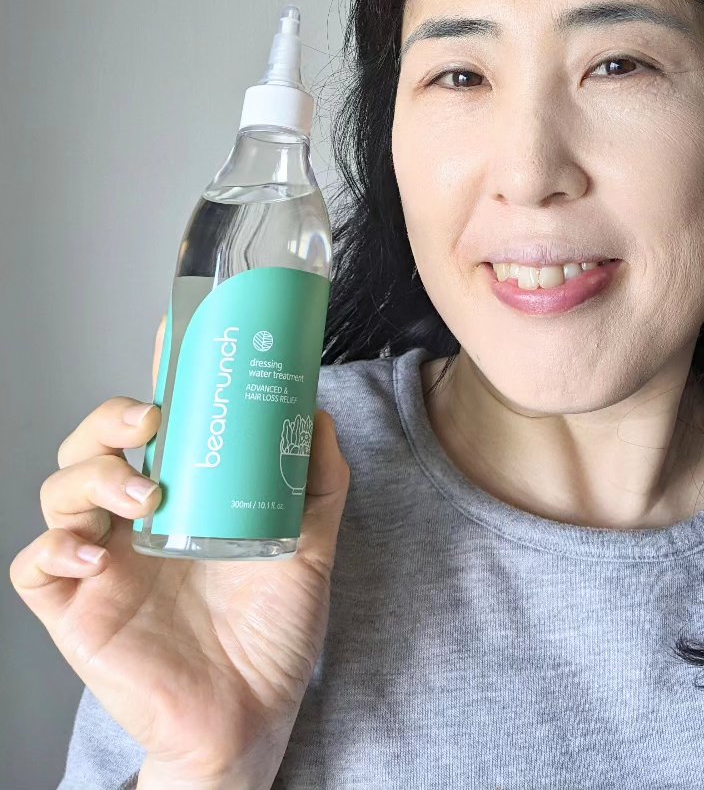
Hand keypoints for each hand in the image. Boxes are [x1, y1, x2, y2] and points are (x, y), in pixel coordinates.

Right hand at [8, 315, 350, 785]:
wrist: (251, 713)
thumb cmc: (274, 628)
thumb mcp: (309, 542)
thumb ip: (317, 479)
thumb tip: (317, 413)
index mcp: (187, 492)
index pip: (161, 424)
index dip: (157, 378)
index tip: (170, 339)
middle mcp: (139, 516)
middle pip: (96, 442)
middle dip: (113, 419)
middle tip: (154, 422)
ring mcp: (104, 559)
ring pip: (60, 488)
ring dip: (94, 477)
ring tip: (142, 496)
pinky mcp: (76, 608)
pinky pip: (37, 564)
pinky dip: (58, 546)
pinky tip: (99, 552)